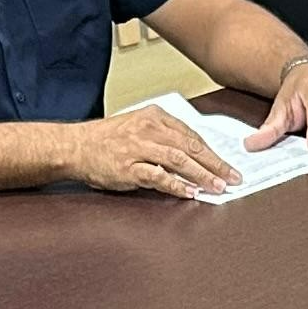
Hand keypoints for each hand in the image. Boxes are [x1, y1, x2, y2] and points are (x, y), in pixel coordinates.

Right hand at [71, 101, 244, 197]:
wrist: (74, 146)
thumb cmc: (107, 140)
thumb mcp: (139, 127)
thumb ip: (165, 137)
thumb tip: (195, 156)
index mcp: (155, 116)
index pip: (192, 135)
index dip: (213, 152)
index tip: (228, 165)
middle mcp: (148, 129)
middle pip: (190, 147)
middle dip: (215, 164)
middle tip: (233, 177)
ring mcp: (138, 148)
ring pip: (178, 160)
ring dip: (202, 175)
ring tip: (217, 186)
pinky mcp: (128, 167)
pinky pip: (157, 176)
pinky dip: (176, 184)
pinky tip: (190, 192)